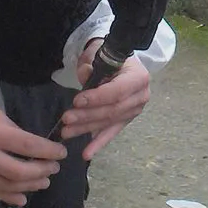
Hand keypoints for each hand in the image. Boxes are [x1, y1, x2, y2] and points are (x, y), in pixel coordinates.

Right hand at [0, 93, 65, 206]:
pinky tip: (22, 196)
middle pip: (19, 172)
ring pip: (6, 187)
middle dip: (42, 171)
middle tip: (53, 168)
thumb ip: (8, 128)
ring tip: (43, 181)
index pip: (27, 146)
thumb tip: (28, 144)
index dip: (48, 152)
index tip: (61, 153)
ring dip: (29, 186)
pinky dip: (8, 197)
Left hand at [62, 38, 150, 159]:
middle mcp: (141, 95)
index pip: (117, 91)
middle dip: (87, 116)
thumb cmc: (108, 57)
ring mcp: (135, 110)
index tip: (77, 101)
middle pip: (112, 110)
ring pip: (109, 122)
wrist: (119, 64)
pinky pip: (112, 132)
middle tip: (66, 119)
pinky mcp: (126, 120)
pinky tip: (87, 153)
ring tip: (67, 133)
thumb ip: (91, 64)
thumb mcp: (99, 54)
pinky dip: (98, 143)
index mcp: (138, 77)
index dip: (97, 98)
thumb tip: (85, 74)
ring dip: (87, 129)